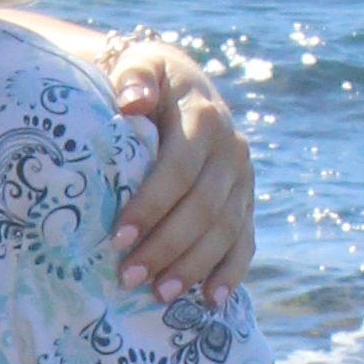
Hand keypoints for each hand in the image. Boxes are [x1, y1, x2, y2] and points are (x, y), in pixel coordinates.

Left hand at [100, 39, 253, 300]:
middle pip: (204, 208)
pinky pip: (244, 241)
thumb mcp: (137, 63)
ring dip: (194, 266)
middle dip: (167, 246)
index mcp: (205, 118)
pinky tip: (211, 300)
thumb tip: (132, 101)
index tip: (118, 237)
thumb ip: (134, 77)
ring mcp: (243, 179)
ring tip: (159, 295)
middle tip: (130, 277)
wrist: (178, 84)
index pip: (179, 169)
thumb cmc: (143, 79)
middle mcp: (231, 151)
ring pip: (225, 230)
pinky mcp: (246, 201)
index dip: (151, 205)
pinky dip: (230, 273)